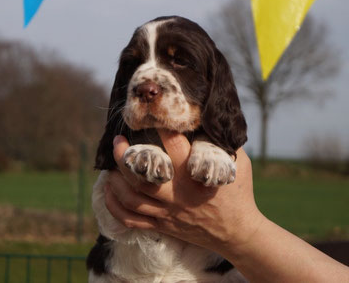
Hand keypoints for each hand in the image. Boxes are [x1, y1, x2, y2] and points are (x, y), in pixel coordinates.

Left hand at [104, 129, 263, 257]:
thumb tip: (208, 122)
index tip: (151, 116)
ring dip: (115, 179)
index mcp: (194, 174)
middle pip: (141, 172)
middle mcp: (177, 193)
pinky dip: (115, 206)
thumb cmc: (238, 193)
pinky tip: (110, 191)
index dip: (159, 126)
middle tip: (118, 141)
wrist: (237, 233)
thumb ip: (221, 143)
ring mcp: (167, 212)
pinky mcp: (162, 225)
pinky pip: (131, 219)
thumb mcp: (237, 163)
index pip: (172, 144)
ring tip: (110, 166)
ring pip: (131, 196)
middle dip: (124, 154)